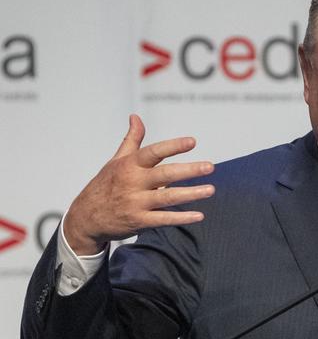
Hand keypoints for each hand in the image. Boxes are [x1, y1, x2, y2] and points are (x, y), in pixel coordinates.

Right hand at [64, 115, 214, 254]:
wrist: (85, 217)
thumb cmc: (105, 185)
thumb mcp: (116, 161)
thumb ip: (131, 140)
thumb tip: (135, 117)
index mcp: (129, 165)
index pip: (154, 152)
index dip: (173, 146)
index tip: (192, 142)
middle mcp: (132, 182)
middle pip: (165, 174)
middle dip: (189, 170)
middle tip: (210, 167)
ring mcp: (135, 202)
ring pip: (167, 197)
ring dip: (191, 194)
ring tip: (210, 190)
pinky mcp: (138, 221)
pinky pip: (163, 219)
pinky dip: (181, 218)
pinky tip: (198, 216)